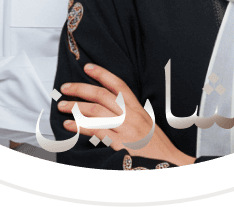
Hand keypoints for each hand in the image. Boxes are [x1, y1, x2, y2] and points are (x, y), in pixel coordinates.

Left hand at [58, 63, 194, 165]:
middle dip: (81, 89)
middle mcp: (130, 115)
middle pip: (102, 95)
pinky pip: (96, 131)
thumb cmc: (157, 147)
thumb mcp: (147, 123)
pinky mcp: (120, 144)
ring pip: (96, 111)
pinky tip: (70, 126)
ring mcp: (125, 129)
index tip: (88, 68)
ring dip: (76, 107)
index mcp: (137, 108)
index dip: (102, 73)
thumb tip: (111, 108)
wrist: (170, 164)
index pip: (118, 84)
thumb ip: (130, 114)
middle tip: (66, 88)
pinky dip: (80, 127)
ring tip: (63, 106)